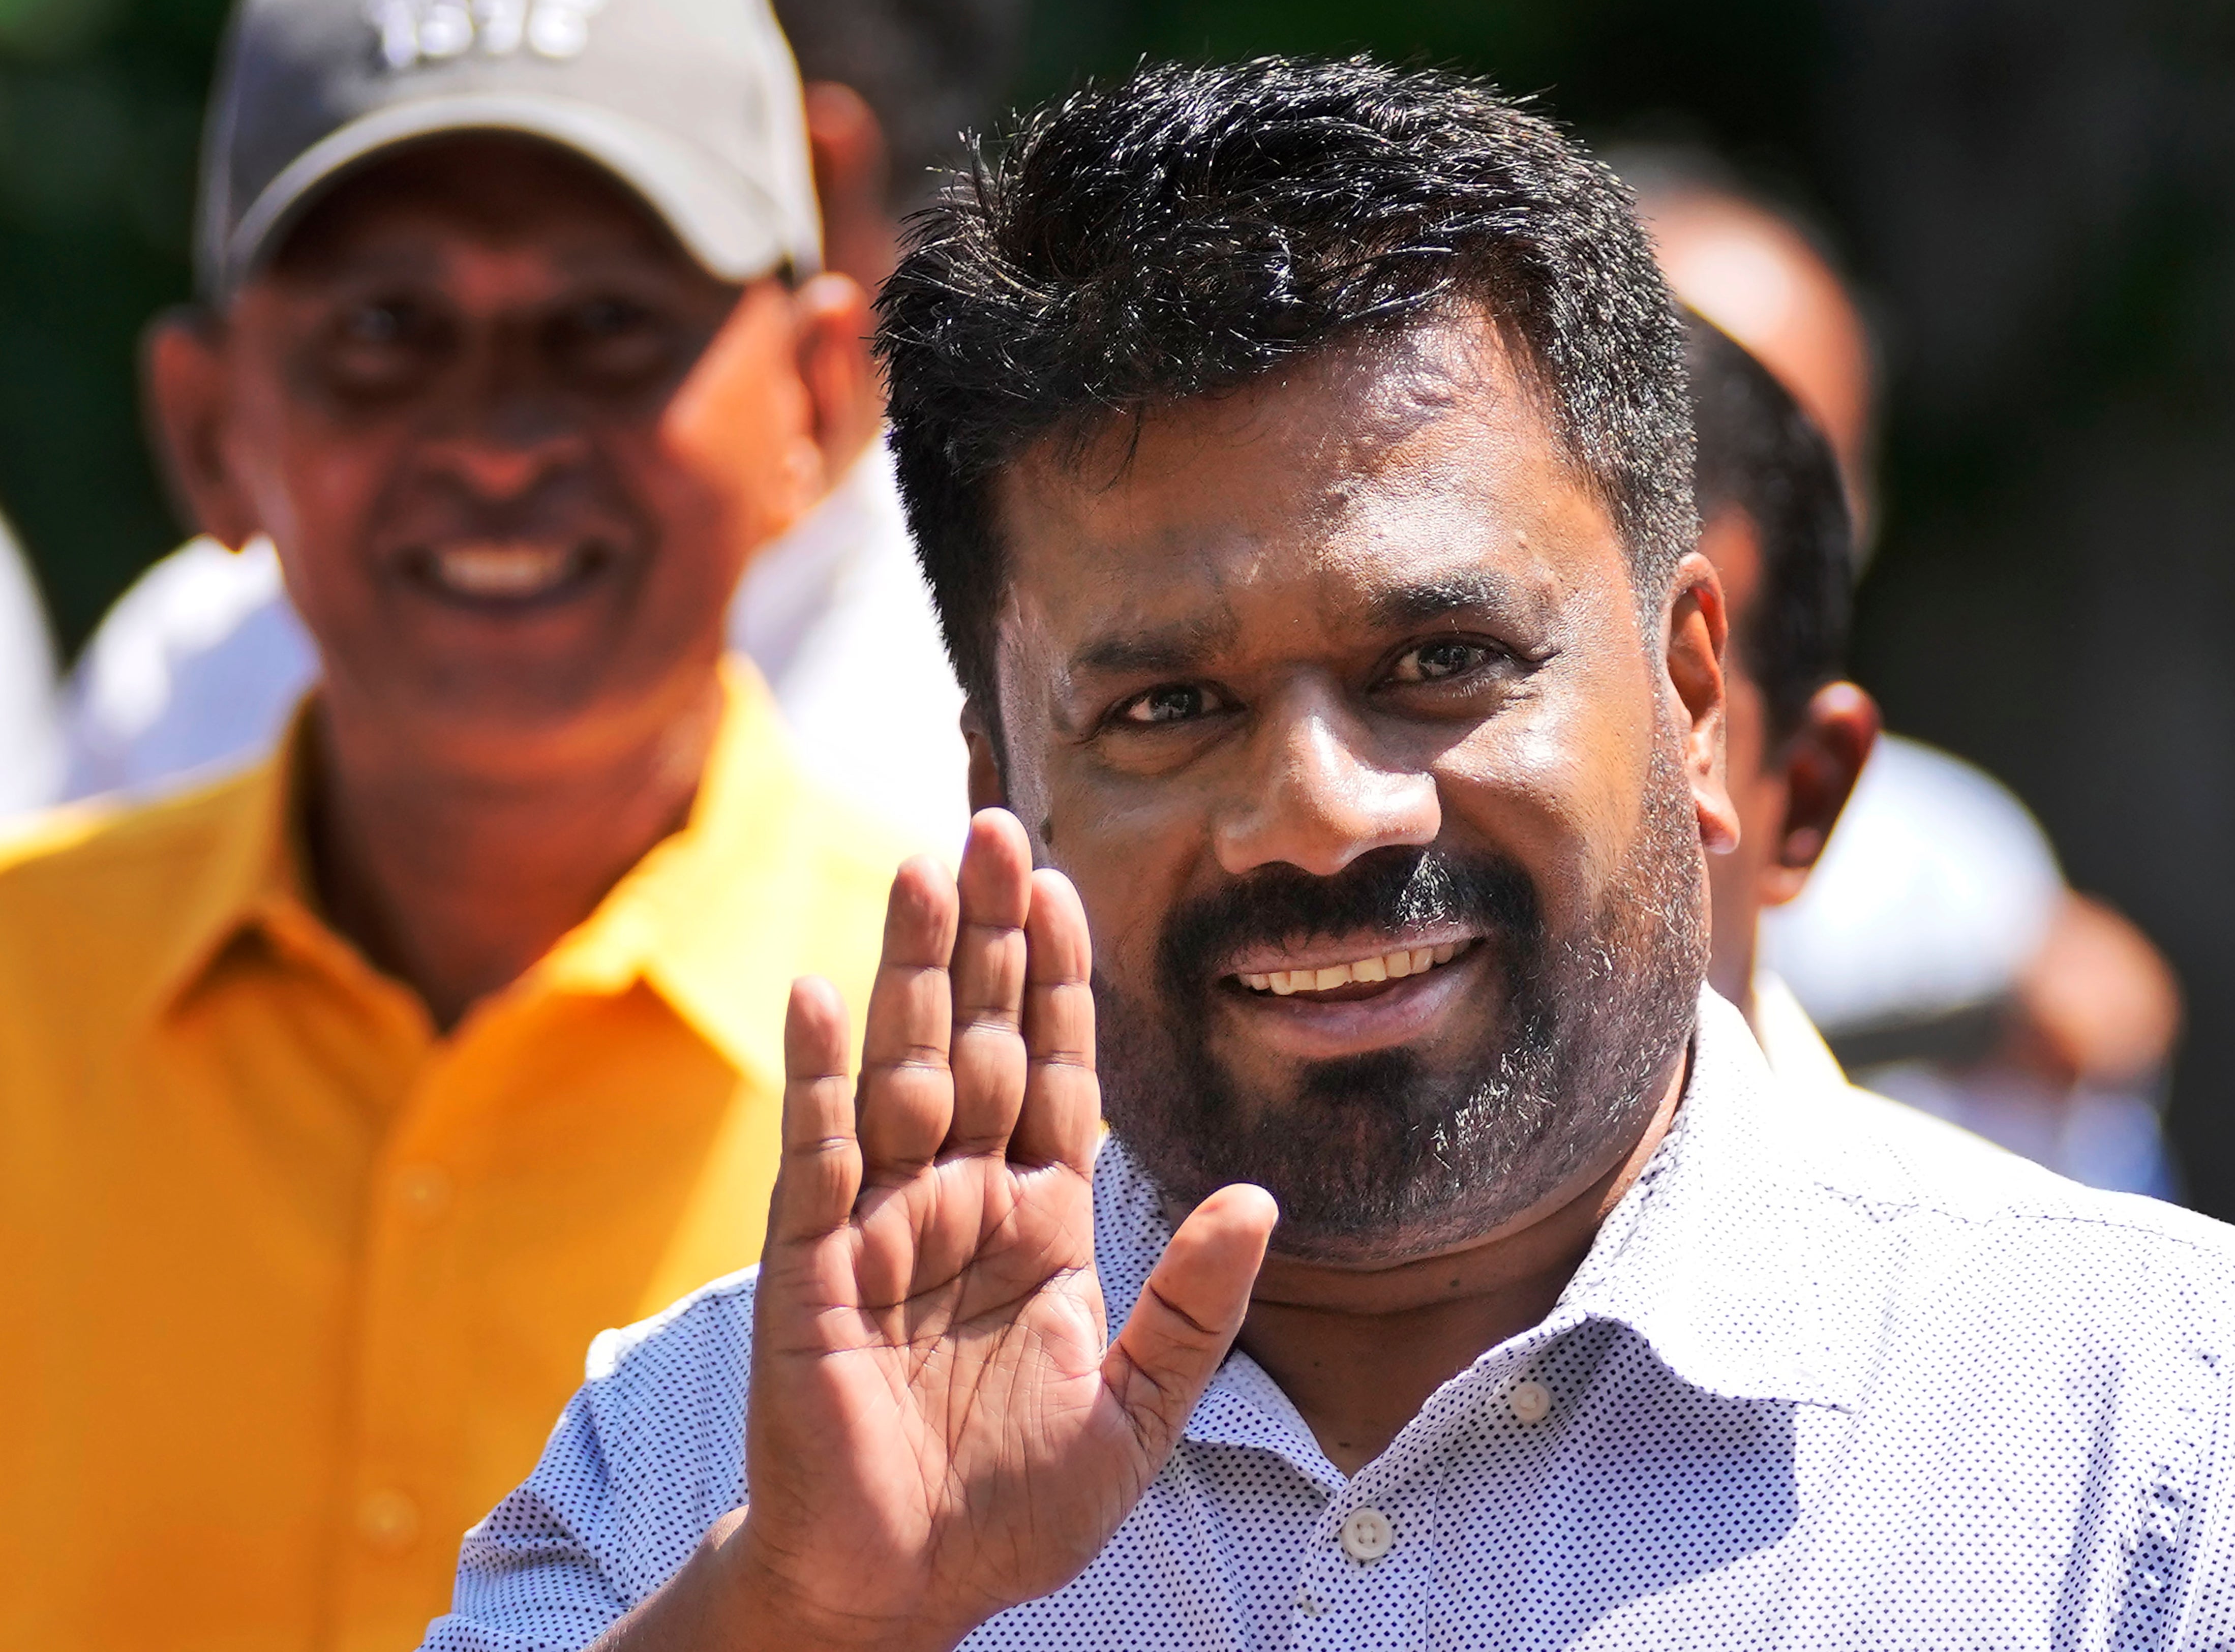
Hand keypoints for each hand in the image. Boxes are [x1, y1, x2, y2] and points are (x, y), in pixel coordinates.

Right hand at [669, 811, 1277, 1650]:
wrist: (903, 1591)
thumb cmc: (1011, 1508)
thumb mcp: (1138, 1411)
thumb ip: (1195, 1304)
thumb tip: (1262, 1197)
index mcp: (1038, 1224)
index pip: (1056, 1074)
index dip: (1059, 981)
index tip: (1064, 885)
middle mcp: (958, 1203)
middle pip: (978, 1040)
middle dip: (985, 936)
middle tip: (988, 822)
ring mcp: (879, 1227)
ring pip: (902, 1070)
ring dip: (912, 971)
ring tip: (920, 867)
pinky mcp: (809, 1270)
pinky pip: (817, 1157)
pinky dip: (816, 1077)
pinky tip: (820, 993)